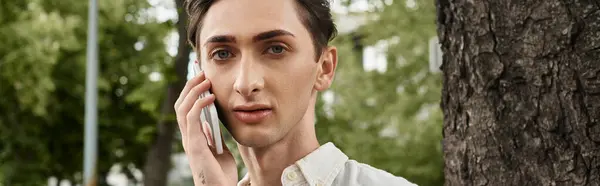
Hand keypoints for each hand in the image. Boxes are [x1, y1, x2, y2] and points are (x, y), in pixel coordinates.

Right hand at [174, 71, 237, 185]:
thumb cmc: (221, 175)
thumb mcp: (219, 150)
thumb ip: (211, 137)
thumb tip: (209, 123)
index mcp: (192, 137)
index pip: (186, 109)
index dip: (190, 92)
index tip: (200, 77)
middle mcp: (187, 137)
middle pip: (181, 104)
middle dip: (189, 86)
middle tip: (201, 71)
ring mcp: (189, 141)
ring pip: (182, 108)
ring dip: (193, 91)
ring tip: (204, 78)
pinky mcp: (194, 146)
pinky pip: (192, 119)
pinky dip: (199, 104)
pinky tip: (210, 96)